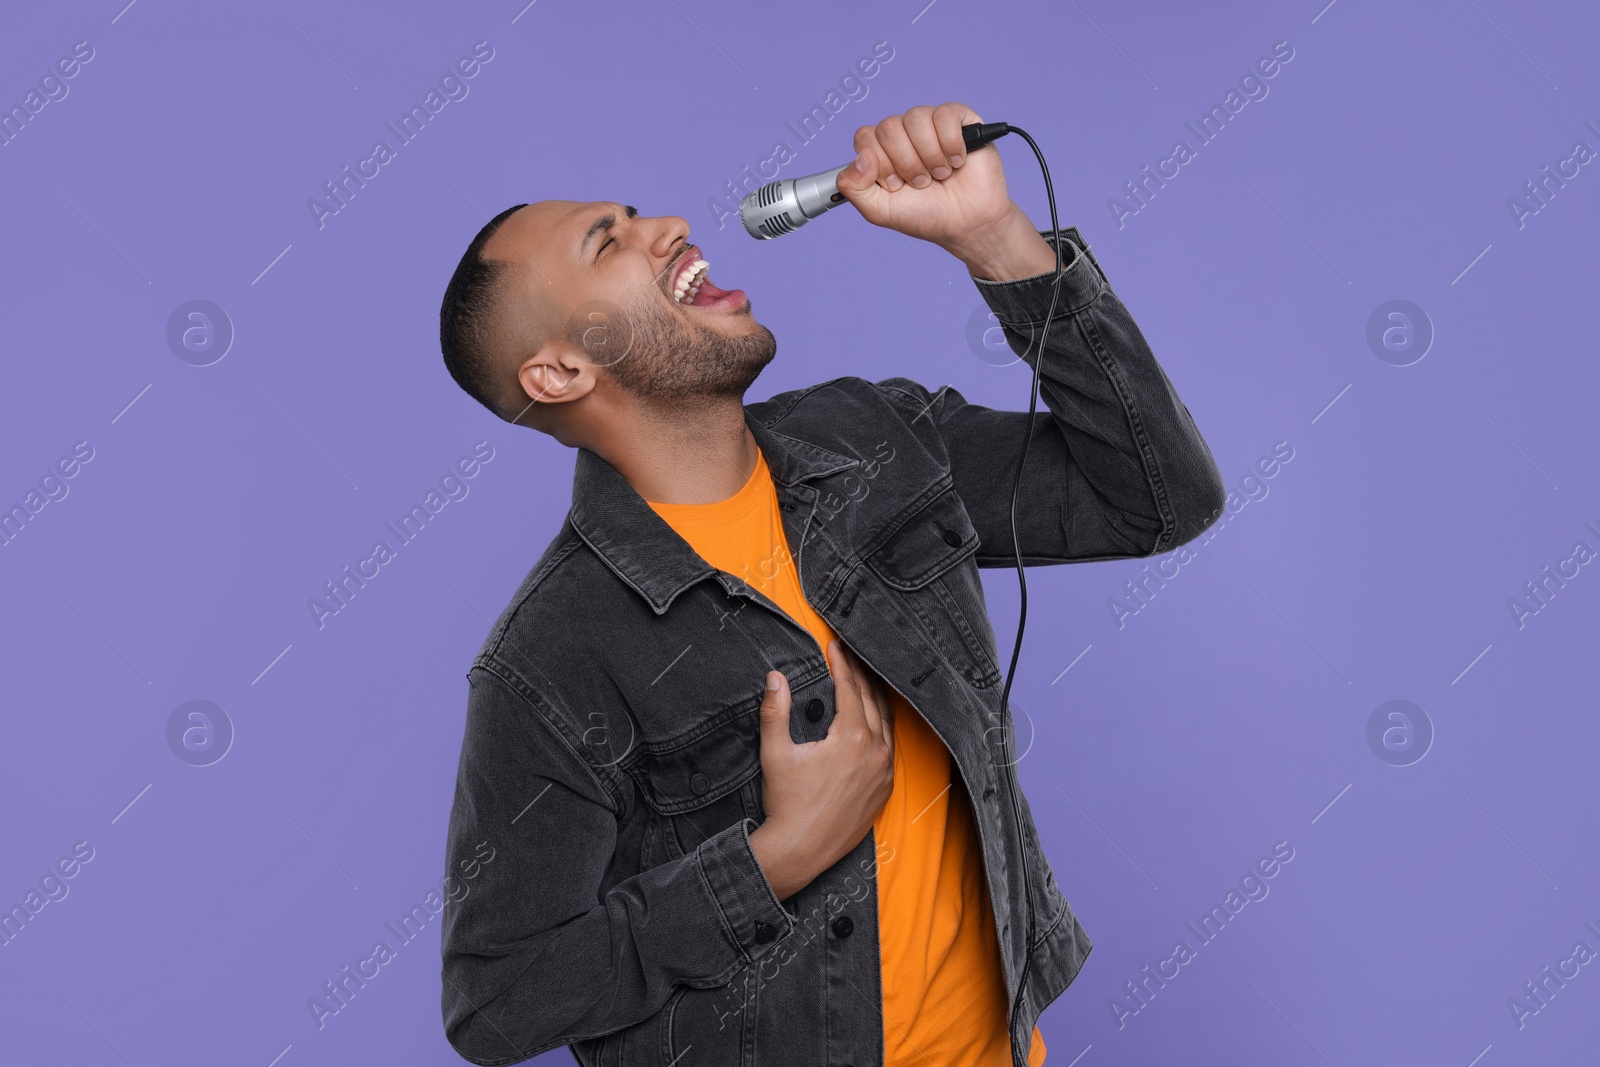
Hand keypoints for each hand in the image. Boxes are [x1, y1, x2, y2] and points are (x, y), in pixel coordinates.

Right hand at [748, 641, 895, 899]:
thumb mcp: (775, 754)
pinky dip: (881, 729)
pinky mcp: (884, 790)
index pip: (850, 689)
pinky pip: (888, 749)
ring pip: (886, 724)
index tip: (835, 646)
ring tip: (863, 682)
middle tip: (850, 657)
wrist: (800, 851)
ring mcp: (884, 773)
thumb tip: (775, 677)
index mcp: (853, 738)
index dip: (842, 664)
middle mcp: (876, 753)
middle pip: (872, 701)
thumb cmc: (787, 804)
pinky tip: (872, 722)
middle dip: (860, 676)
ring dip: (874, 700)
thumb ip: (775, 711)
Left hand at [835, 102, 1023, 265]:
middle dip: (905, 163)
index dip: (880, 163)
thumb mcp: (878, 210)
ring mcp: (931, 124)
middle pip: (888, 127)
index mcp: (883, 150)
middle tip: (921, 183)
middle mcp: (905, 133)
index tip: (896, 185)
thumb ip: (853, 186)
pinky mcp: (959, 119)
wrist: (967, 224)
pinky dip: (950, 144)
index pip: (865, 137)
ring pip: (915, 117)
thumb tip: (861, 156)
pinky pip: (944, 114)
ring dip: (928, 156)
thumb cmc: (926, 215)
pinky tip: (957, 162)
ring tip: (940, 175)